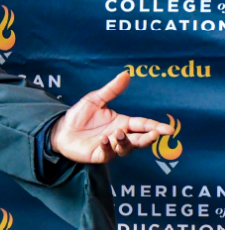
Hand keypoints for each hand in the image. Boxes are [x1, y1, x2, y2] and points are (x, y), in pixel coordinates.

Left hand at [49, 71, 173, 163]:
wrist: (61, 129)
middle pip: (140, 140)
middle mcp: (120, 136)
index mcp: (123, 123)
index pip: (143, 125)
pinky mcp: (99, 155)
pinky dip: (107, 147)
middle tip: (155, 135)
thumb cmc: (79, 116)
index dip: (156, 127)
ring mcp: (111, 147)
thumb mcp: (95, 99)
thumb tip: (126, 74)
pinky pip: (107, 154)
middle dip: (148, 138)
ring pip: (126, 149)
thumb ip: (111, 90)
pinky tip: (104, 139)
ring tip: (121, 133)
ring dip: (126, 142)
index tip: (169, 130)